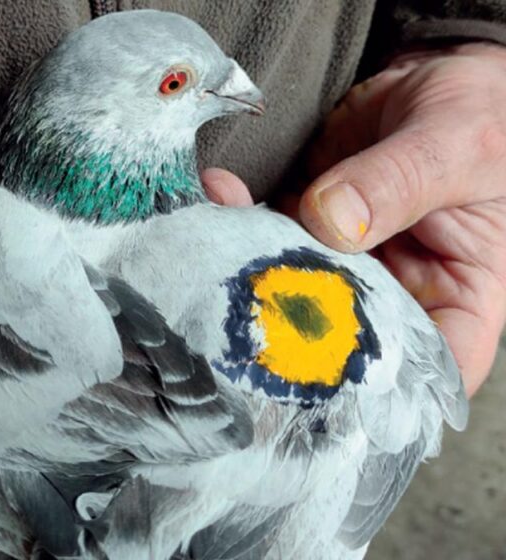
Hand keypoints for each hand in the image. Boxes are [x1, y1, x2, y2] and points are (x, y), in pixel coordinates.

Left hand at [202, 42, 505, 396]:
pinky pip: (272, 234)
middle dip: (287, 329)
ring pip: (295, 285)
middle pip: (343, 338)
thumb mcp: (458, 146)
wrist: (439, 74)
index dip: (377, 393)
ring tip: (213, 237)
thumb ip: (400, 183)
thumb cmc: (485, 115)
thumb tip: (334, 221)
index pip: (430, 369)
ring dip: (251, 265)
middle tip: (237, 312)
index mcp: (459, 298)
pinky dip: (241, 220)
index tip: (314, 383)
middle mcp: (399, 292)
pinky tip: (218, 196)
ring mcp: (348, 262)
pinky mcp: (310, 225)